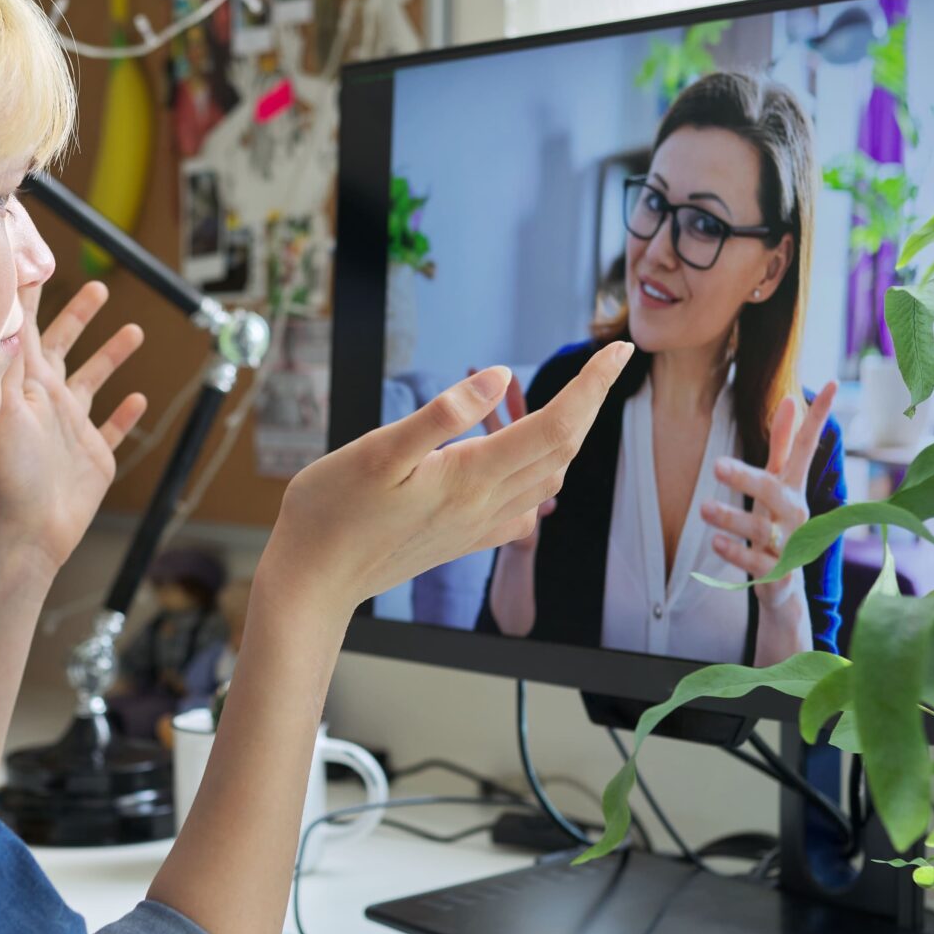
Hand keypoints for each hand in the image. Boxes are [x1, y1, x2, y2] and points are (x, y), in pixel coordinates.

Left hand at [0, 280, 147, 566]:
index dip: (33, 292)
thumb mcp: (5, 405)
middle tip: (100, 285)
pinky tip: (139, 399)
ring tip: (134, 330)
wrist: (25, 532)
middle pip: (64, 344)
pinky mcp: (93, 456)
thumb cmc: (10, 472)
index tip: (38, 257)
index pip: (29, 325)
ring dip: (112, 355)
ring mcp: (71, 427)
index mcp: (25, 382)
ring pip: (94, 380)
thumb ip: (11, 355)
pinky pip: (112, 429)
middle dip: (80, 315)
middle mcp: (48, 398)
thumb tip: (8, 302)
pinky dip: (126, 414)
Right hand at [259, 342, 633, 622]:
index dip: (592, 386)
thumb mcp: (378, 450)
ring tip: (573, 402)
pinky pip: (523, 507)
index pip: (556, 425)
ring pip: (548, 478)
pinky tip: (526, 466)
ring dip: (570, 438)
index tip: (618, 351)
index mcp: (471, 477)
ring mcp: (477, 527)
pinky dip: (539, 476)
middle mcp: (486, 505)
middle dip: (591, 403)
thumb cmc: (333, 513)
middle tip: (606, 364)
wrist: (315, 582)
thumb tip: (499, 377)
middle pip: (562, 449)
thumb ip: (442, 415)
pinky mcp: (463, 540)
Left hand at [700, 379, 835, 646]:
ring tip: (702, 509)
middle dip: (747, 477)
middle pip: (776, 491)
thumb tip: (791, 398)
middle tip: (715, 465)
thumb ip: (782, 446)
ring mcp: (790, 547)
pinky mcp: (779, 577)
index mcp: (794, 489)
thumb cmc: (778, 526)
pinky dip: (737, 553)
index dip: (819, 418)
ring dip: (731, 519)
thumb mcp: (778, 486)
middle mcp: (797, 515)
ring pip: (763, 530)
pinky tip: (715, 543)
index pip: (807, 448)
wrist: (784, 590)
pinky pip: (759, 565)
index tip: (834, 384)